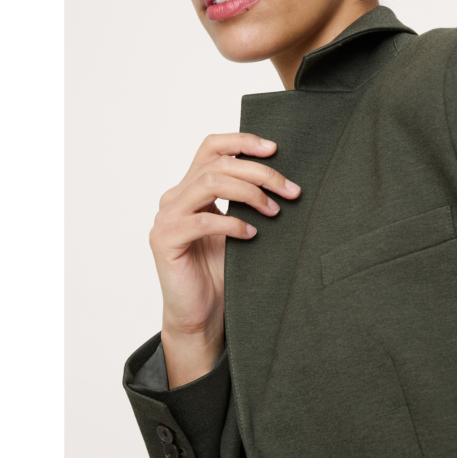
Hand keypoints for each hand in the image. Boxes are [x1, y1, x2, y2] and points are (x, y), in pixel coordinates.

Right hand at [149, 133, 300, 387]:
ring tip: (274, 211)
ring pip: (209, 183)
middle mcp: (175, 198)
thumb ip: (248, 202)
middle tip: (291, 190)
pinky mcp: (165, 240)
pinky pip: (202, 221)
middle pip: (218, 164)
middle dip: (260, 173)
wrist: (201, 315)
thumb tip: (286, 179)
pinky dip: (232, 224)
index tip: (275, 148)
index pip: (212, 147)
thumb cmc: (222, 274)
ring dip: (249, 193)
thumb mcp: (240, 228)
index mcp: (191, 189)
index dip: (242, 141)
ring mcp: (167, 218)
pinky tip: (252, 235)